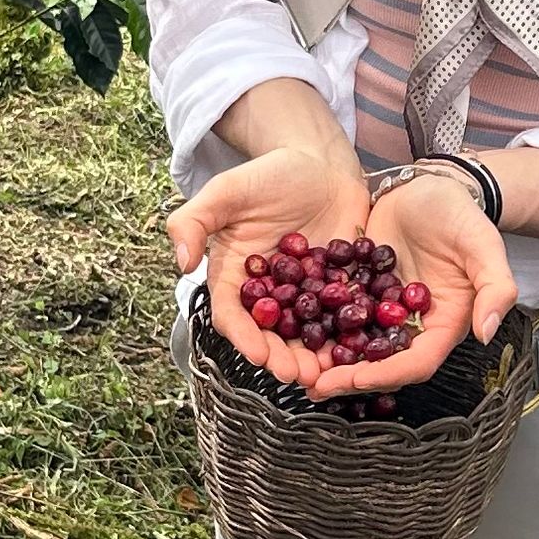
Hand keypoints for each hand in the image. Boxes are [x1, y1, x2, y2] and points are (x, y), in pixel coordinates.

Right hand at [167, 140, 372, 388]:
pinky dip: (346, 337)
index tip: (258, 355)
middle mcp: (267, 293)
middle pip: (269, 334)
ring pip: (305, 334)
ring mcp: (304, 295)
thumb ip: (194, 221)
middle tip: (296, 375)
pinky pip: (341, 318)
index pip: (232, 314)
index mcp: (235, 276)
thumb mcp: (226, 190)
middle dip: (281, 357)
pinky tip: (357, 352)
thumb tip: (181, 263)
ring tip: (325, 375)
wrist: (320, 163)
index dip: (243, 337)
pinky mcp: (338, 289)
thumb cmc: (268, 174)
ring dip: (312, 358)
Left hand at [307, 165, 516, 398]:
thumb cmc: (458, 213)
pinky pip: (335, 315)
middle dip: (349, 377)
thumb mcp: (483, 245)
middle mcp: (411, 324)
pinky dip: (315, 327)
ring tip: (297, 368)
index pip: (417, 361)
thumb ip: (495, 287)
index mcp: (443, 323)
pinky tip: (289, 331)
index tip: (356, 378)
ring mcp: (382, 310)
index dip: (387, 374)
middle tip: (315, 385)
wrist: (426, 183)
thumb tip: (487, 331)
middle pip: (381, 363)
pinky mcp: (359, 291)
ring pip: (354, 345)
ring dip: (328, 361)